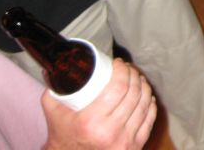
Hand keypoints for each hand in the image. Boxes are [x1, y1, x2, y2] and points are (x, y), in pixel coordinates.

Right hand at [42, 59, 156, 149]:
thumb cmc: (61, 135)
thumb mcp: (53, 111)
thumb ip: (55, 88)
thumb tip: (61, 66)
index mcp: (91, 122)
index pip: (118, 87)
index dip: (122, 70)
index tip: (119, 63)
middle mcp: (110, 132)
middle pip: (133, 94)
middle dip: (134, 75)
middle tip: (128, 69)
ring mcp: (125, 141)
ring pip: (144, 105)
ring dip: (144, 87)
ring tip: (138, 79)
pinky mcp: (135, 147)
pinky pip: (149, 120)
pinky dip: (150, 105)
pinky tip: (147, 97)